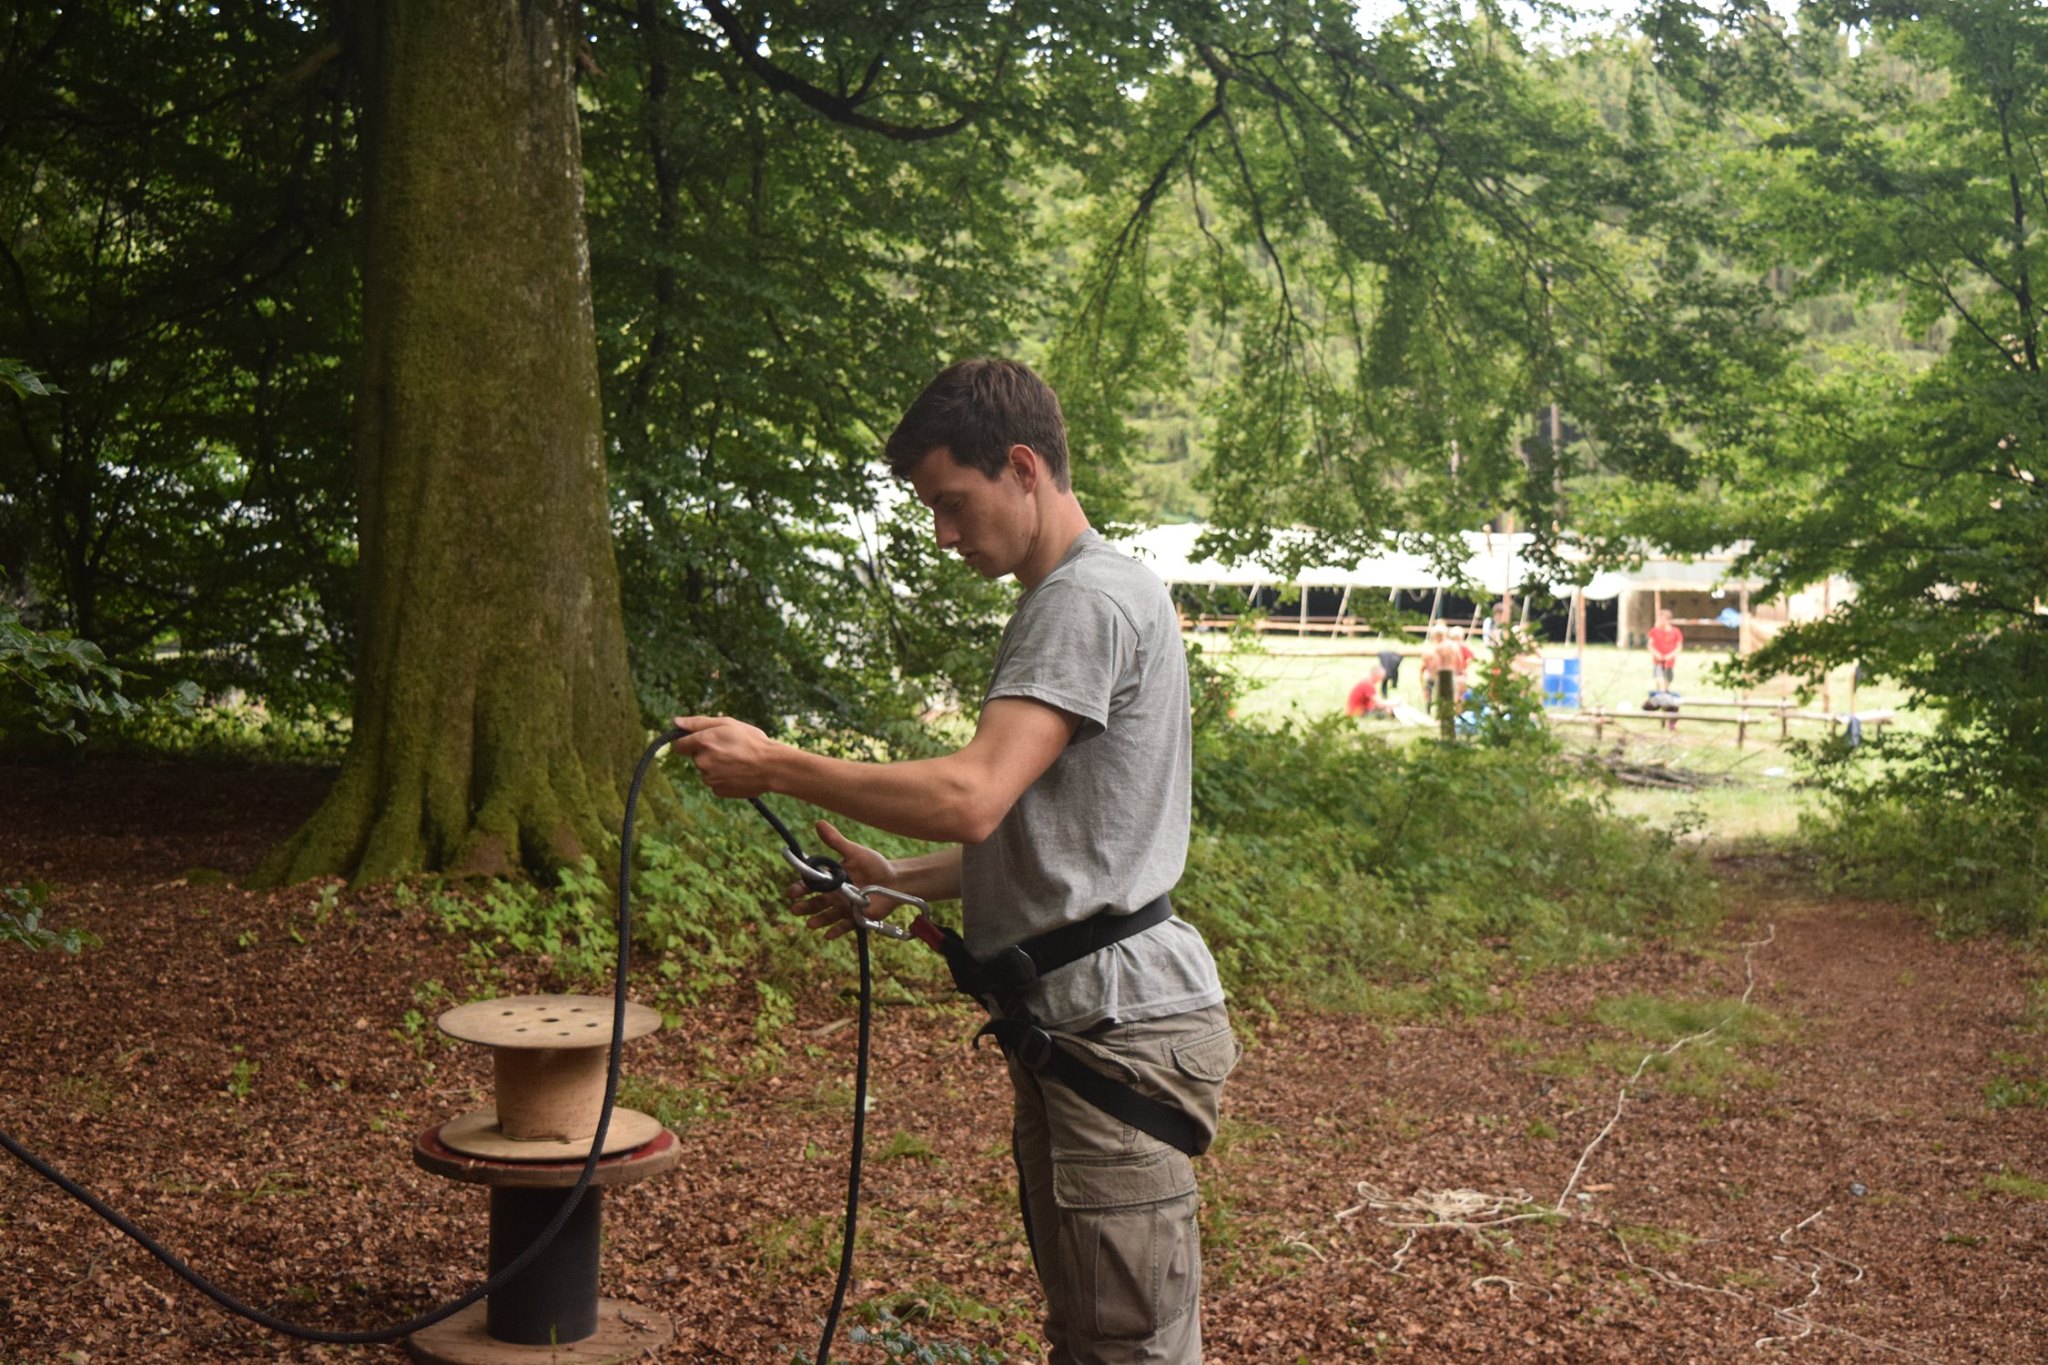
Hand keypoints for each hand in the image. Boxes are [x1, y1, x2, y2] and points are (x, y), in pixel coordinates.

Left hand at [669, 714, 777, 797]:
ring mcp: (709, 779)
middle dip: (707, 753)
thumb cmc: (752, 741)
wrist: (772, 767)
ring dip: (716, 766)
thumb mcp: (727, 723)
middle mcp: (702, 762)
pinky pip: (715, 782)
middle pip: (696, 757)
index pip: (678, 745)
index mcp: (702, 742)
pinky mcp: (717, 791)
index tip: (701, 741)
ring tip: (737, 761)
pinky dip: (723, 778)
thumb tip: (675, 722)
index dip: (688, 742)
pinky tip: (738, 772)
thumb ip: (698, 723)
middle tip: (729, 749)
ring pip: (706, 770)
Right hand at [790, 820, 895, 940]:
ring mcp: (845, 908)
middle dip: (804, 907)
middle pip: (815, 903)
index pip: (811, 885)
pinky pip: (845, 927)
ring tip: (810, 924)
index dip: (800, 888)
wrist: (895, 879)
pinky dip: (836, 932)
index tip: (792, 891)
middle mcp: (835, 896)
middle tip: (795, 908)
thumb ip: (836, 841)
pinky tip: (828, 935)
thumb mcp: (854, 851)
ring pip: (827, 916)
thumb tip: (818, 823)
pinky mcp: (857, 918)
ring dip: (818, 920)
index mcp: (831, 880)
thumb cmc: (874, 864)